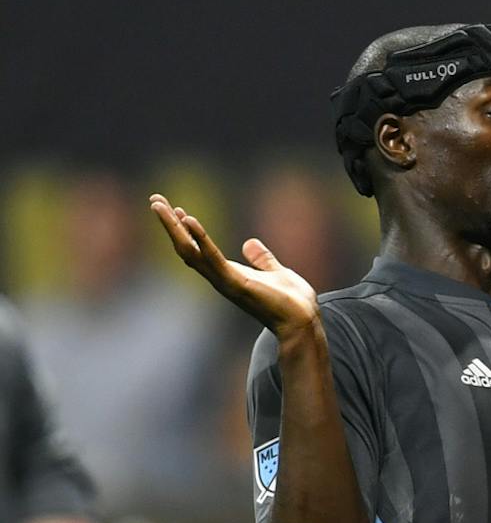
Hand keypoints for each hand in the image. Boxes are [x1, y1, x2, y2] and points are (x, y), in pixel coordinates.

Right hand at [149, 195, 318, 337]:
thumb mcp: (276, 272)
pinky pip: (212, 258)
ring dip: (174, 227)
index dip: (184, 229)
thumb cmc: (292, 302)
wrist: (302, 322)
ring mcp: (225, 281)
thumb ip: (262, 259)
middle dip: (170, 224)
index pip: (198, 247)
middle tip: (155, 200)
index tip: (173, 207)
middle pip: (186, 247)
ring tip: (160, 205)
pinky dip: (200, 238)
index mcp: (228, 273)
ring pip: (190, 250)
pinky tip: (189, 220)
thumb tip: (250, 244)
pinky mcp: (236, 283)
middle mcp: (220, 277)